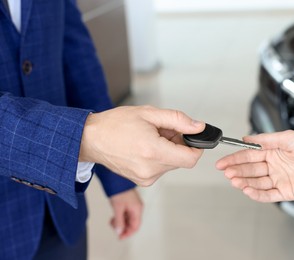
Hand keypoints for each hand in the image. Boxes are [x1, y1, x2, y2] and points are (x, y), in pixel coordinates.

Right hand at [79, 106, 204, 185]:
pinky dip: (159, 157)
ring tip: (151, 137)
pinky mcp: (142, 181)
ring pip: (171, 164)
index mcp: (153, 152)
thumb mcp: (149, 113)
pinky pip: (161, 169)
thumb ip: (178, 120)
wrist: (91, 139)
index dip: (196, 147)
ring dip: (168, 150)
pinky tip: (146, 147)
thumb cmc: (115, 124)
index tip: (190, 136)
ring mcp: (145, 178)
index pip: (191, 159)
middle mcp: (150, 170)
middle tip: (163, 130)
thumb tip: (198, 127)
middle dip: (179, 144)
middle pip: (181, 160)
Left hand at [109, 189, 142, 239]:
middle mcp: (137, 208)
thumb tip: (119, 232)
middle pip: (132, 223)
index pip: (135, 226)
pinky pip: (126, 214)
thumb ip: (119, 221)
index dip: (128, 233)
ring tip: (112, 221)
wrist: (117, 179)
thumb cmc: (119, 192)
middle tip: (114, 228)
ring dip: (121, 222)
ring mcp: (133, 206)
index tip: (119, 237)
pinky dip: (120, 217)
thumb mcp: (118, 208)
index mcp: (137, 210)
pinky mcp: (129, 203)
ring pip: (128, 219)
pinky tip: (114, 217)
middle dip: (123, 228)